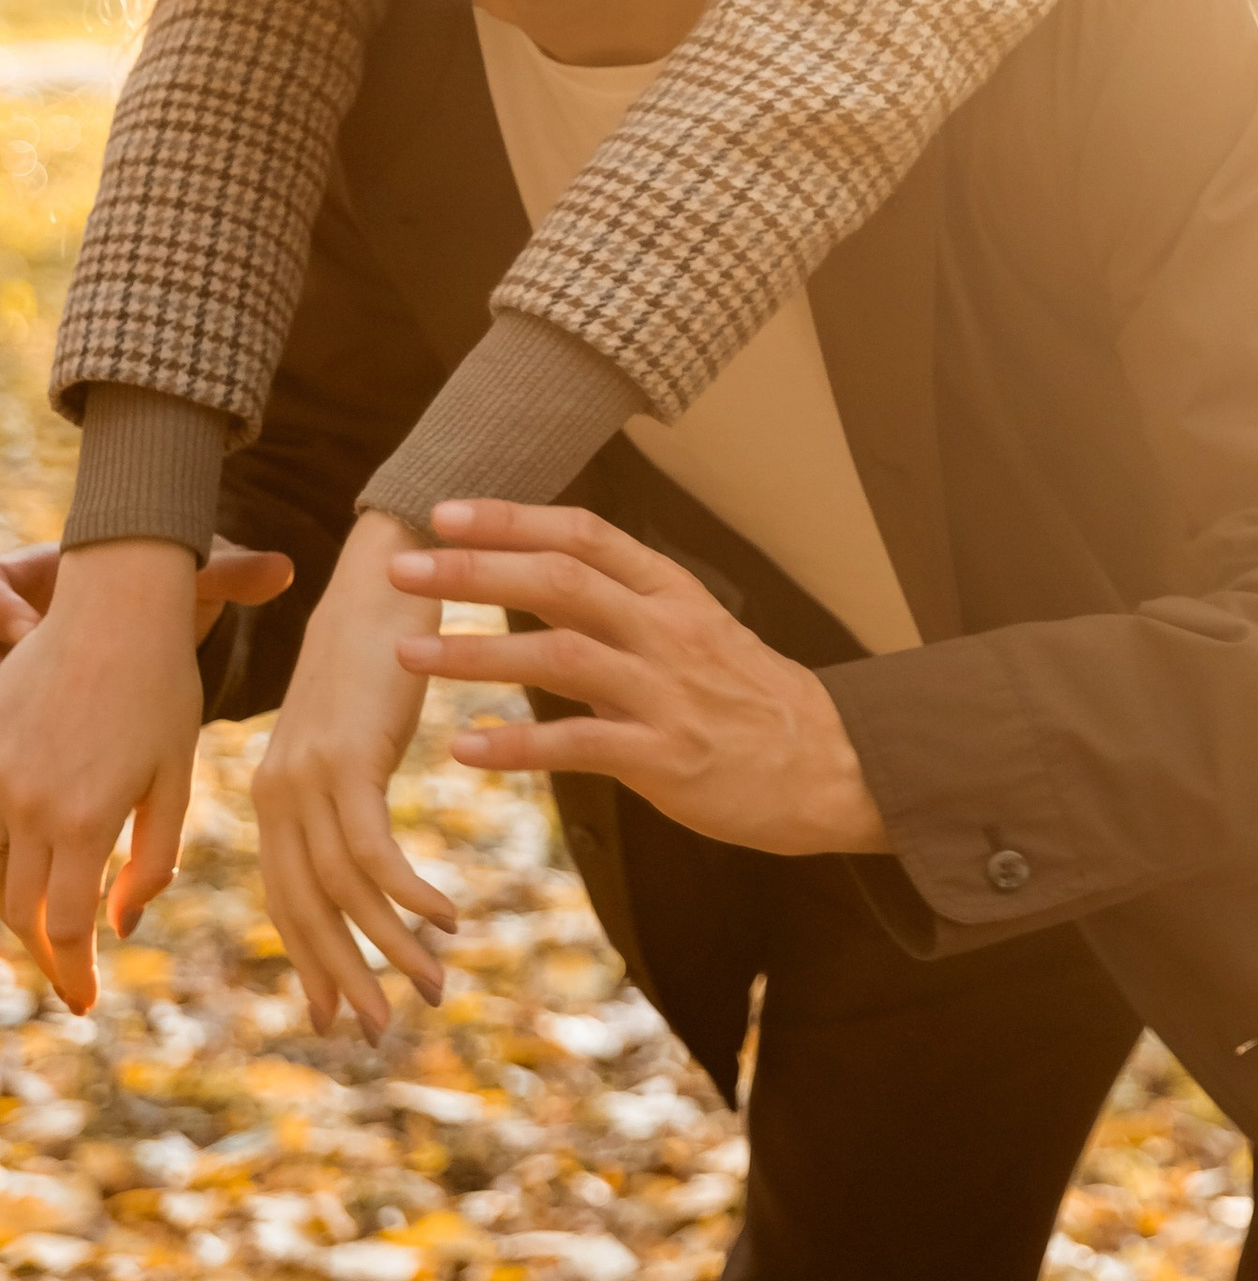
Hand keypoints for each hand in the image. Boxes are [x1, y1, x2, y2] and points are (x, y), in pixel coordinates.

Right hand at [0, 536, 292, 1010]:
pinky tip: (26, 867)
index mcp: (84, 818)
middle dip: (43, 953)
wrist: (115, 609)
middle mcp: (27, 802)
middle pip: (16, 911)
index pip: (61, 928)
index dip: (73, 973)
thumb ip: (152, 856)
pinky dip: (0, 852)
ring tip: (49, 929)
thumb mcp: (174, 778)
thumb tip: (122, 923)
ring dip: (16, 908)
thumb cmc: (161, 692)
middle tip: (72, 976)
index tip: (87, 1000)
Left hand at [254, 508, 458, 1041]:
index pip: (287, 898)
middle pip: (306, 910)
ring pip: (344, 894)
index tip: (337, 1012)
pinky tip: (449, 919)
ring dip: (392, 948)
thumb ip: (346, 790)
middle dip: (344, 977)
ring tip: (433, 987)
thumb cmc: (379, 648)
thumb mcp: (353, 732)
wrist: (387, 573)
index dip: (312, 961)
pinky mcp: (347, 762)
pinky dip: (412, 897)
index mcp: (277, 792)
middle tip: (378, 1029)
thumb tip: (356, 840)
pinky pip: (377, 854)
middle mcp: (278, 792)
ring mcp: (308, 779)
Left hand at [390, 500, 888, 857]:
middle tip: (402, 569)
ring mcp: (668, 694)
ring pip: (560, 657)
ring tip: (409, 653)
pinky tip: (465, 748)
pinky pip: (580, 745)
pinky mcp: (667, 759)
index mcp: (674, 593)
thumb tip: (542, 581)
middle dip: (473, 571)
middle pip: (560, 582)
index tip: (444, 512)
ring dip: (476, 654)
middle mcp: (669, 632)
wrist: (832, 767)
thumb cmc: (751, 701)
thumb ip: (626, 609)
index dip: (512, 519)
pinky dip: (517, 745)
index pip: (585, 535)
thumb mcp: (698, 633)